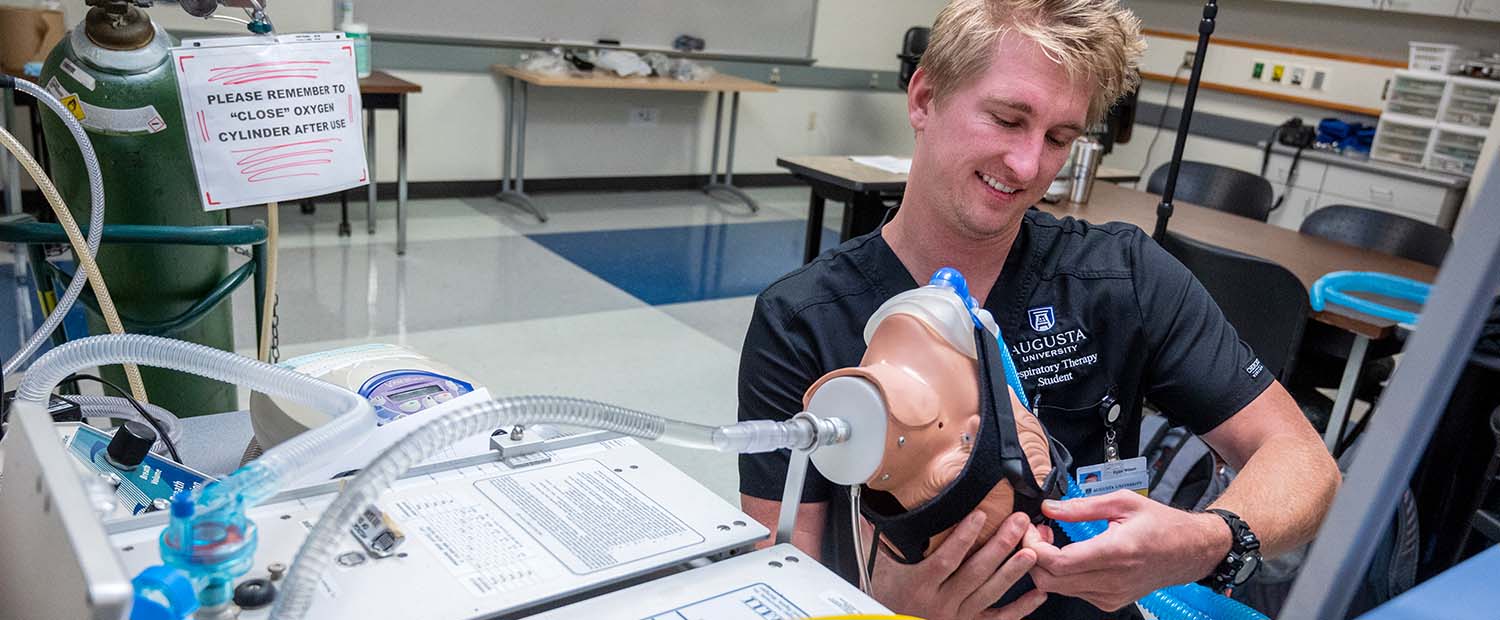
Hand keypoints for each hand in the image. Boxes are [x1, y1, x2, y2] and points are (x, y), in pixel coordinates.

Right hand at [870, 511, 1047, 619]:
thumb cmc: (885, 599)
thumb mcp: (876, 571)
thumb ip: (872, 542)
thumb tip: (868, 514)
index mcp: (920, 586)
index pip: (946, 560)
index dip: (964, 538)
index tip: (980, 516)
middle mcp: (942, 603)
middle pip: (975, 573)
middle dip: (1000, 547)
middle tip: (1018, 524)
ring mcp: (959, 617)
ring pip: (991, 593)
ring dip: (1013, 572)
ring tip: (1031, 552)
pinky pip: (999, 619)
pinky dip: (1021, 608)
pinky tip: (1038, 593)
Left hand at [1022, 491, 1229, 610]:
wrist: (1190, 551)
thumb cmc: (1162, 524)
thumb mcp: (1122, 502)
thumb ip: (1081, 506)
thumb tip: (1049, 507)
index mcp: (1116, 551)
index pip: (1058, 562)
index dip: (1034, 546)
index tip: (1030, 528)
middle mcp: (1113, 580)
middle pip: (1051, 580)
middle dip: (1033, 555)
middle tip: (1038, 532)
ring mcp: (1111, 595)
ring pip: (1058, 589)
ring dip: (1046, 565)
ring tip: (1053, 539)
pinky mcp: (1110, 602)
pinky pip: (1073, 592)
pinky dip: (1062, 575)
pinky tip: (1069, 554)